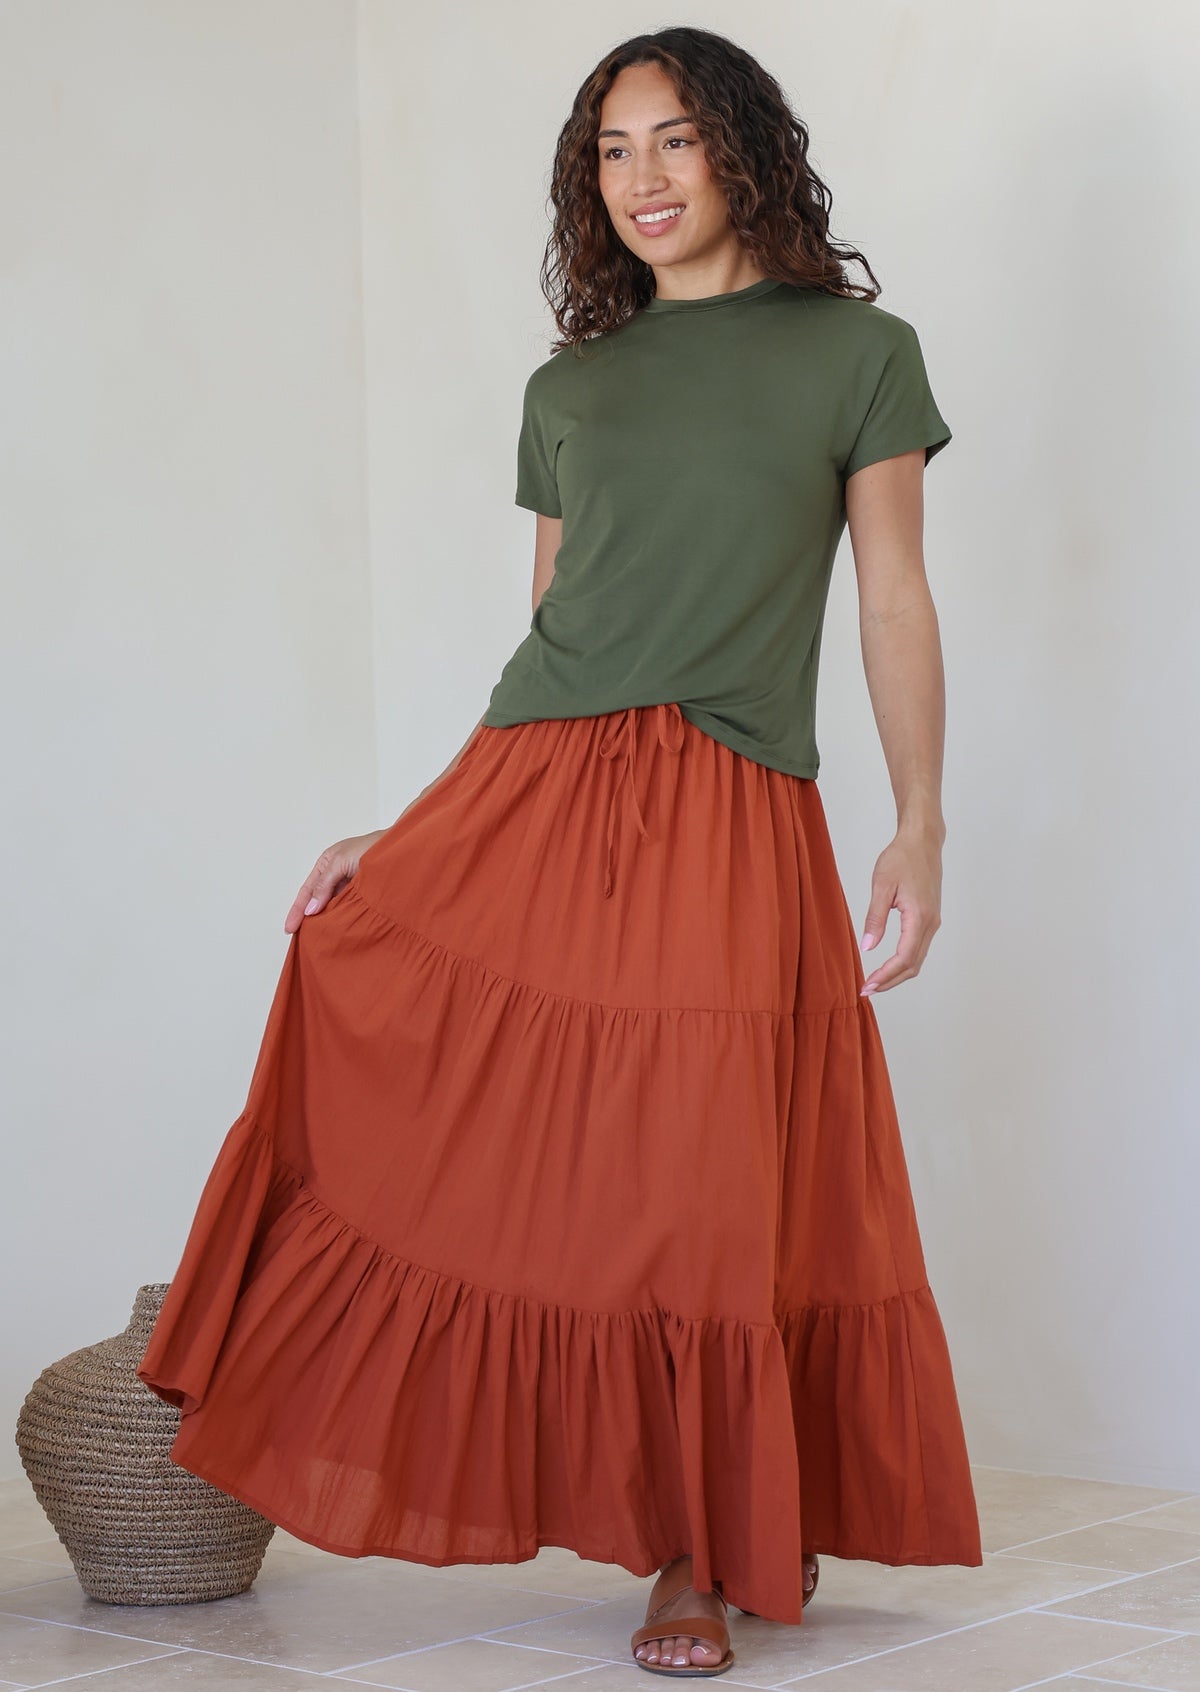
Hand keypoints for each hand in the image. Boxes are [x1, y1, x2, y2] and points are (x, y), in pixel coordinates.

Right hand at [283, 830, 385, 933]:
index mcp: (326, 864)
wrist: (404, 849)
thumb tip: (310, 909)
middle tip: (300, 939)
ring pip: (332, 907)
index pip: (307, 891)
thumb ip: (325, 885)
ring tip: (316, 939)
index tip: (289, 929)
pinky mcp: (363, 895)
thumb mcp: (342, 862)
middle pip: (317, 901)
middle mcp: (336, 876)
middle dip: (307, 918)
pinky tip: (337, 930)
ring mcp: (350, 886)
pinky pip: (348, 909)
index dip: (297, 910)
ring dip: (325, 920)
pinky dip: (341, 919)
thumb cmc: (373, 846)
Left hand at [858, 825, 942, 994]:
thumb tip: (867, 947)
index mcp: (919, 917)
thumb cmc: (901, 858)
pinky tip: (888, 964)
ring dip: (897, 974)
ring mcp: (933, 921)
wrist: (923, 841)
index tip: (868, 986)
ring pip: (917, 958)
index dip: (886, 976)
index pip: (904, 957)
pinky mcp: (930, 918)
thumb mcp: (881, 886)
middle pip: (913, 965)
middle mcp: (931, 923)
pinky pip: (919, 947)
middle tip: (867, 990)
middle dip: (891, 981)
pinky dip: (904, 961)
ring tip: (875, 982)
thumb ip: (875, 918)